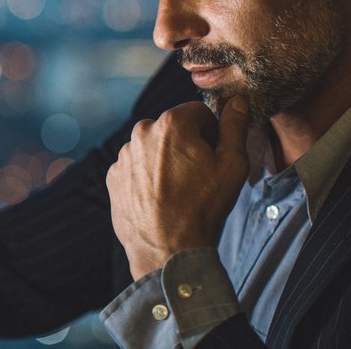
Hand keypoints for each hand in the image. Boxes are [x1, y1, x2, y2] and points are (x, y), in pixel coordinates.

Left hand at [106, 96, 249, 279]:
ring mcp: (123, 156)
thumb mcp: (232, 164)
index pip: (198, 112)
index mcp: (171, 123)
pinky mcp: (113, 176)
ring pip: (152, 148)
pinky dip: (147, 177)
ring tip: (178, 189)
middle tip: (197, 175)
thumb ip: (234, 126)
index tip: (214, 154)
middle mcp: (140, 133)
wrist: (167, 249)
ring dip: (165, 160)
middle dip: (187, 144)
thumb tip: (237, 101)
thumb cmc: (203, 207)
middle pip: (173, 129)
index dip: (212, 131)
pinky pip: (135, 167)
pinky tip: (159, 198)